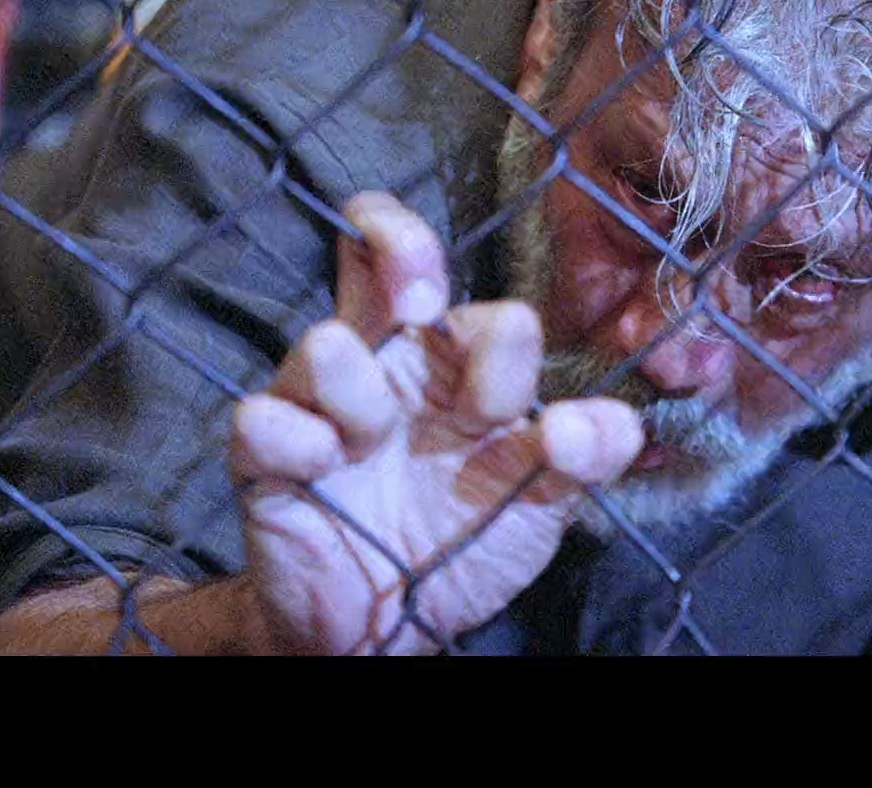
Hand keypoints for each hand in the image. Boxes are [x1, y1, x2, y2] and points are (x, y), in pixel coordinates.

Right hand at [228, 191, 643, 654]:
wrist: (392, 628)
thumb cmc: (468, 541)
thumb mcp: (544, 503)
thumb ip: (587, 457)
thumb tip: (609, 423)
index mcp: (460, 367)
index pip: (477, 306)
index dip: (498, 339)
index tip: (500, 409)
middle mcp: (390, 364)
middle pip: (381, 254)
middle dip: (400, 244)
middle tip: (420, 300)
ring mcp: (323, 403)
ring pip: (325, 344)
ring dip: (358, 395)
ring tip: (367, 446)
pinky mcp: (265, 456)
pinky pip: (262, 418)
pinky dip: (295, 440)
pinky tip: (322, 468)